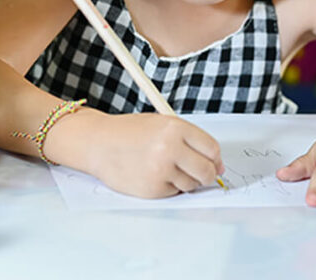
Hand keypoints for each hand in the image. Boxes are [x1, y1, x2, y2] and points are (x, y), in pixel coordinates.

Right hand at [87, 113, 224, 198]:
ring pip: (191, 184)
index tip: (215, 163)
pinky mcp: (152, 189)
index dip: (215, 158)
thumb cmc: (129, 133)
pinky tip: (153, 174)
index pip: (212, 149)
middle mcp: (170, 148)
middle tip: (201, 174)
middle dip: (208, 175)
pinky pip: (174, 192)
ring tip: (166, 168)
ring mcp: (161, 170)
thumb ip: (189, 140)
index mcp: (175, 128)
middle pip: (207, 171)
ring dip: (185, 181)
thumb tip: (216, 164)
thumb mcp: (161, 124)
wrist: (98, 143)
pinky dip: (168, 187)